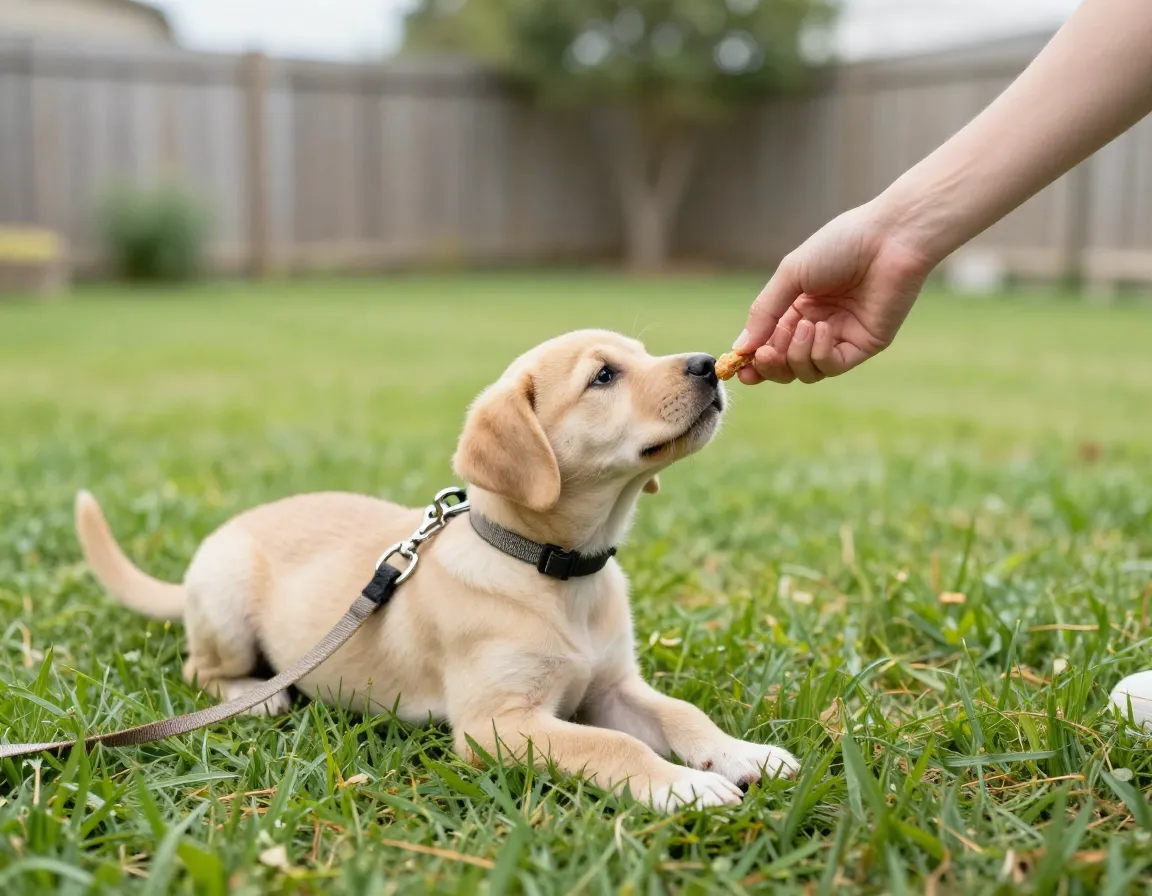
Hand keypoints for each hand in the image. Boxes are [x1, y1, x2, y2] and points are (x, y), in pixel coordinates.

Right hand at [733, 202, 935, 383]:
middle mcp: (818, 326)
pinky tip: (823, 328)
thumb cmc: (840, 246)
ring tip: (804, 326)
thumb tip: (740, 348)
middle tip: (764, 355)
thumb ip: (764, 312)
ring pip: (807, 370)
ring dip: (796, 355)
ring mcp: (841, 338)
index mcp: (797, 307)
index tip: (736, 365)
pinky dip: (821, 353)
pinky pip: (832, 365)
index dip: (752, 358)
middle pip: (785, 365)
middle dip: (770, 364)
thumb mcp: (790, 275)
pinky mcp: (864, 345)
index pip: (769, 343)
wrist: (889, 238)